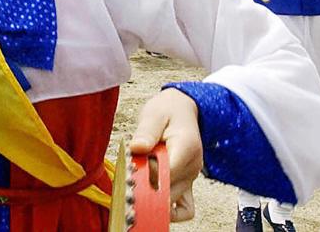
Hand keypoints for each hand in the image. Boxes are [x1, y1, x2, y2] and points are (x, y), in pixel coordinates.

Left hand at [130, 88, 202, 221]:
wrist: (182, 109)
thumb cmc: (167, 111)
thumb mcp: (154, 114)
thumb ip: (146, 131)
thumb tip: (137, 147)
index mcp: (186, 147)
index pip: (165, 173)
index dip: (145, 176)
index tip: (128, 172)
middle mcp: (192, 167)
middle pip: (168, 192)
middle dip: (145, 190)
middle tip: (127, 179)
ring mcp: (190, 178)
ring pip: (174, 204)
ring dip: (153, 200)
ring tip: (136, 187)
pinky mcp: (186, 184)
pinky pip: (184, 209)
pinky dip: (168, 210)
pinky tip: (150, 199)